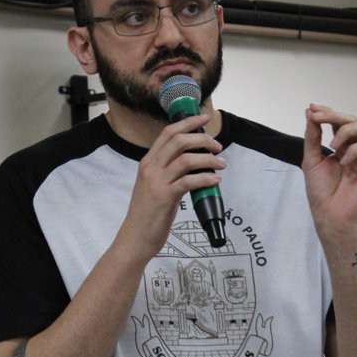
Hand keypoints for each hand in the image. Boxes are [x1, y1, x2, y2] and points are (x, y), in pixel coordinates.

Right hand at [118, 114, 223, 261]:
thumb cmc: (148, 214)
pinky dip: (206, 178)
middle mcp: (150, 168)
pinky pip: (189, 181)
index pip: (168, 133)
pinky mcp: (164, 197)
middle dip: (202, 139)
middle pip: (179, 140)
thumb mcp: (154, 186)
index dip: (188, 122)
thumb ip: (169, 172)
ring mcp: (156, 182)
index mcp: (148, 163)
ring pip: (186, 159)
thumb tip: (195, 163)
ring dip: (208, 159)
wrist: (135, 238)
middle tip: (217, 147)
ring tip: (221, 164)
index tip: (204, 118)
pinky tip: (215, 180)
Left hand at [302, 104, 356, 241]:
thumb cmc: (322, 193)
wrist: (330, 216)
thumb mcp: (311, 160)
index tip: (313, 109)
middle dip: (334, 116)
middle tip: (319, 117)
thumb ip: (312, 137)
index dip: (327, 113)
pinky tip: (344, 162)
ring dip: (346, 131)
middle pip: (353, 121)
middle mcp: (355, 150)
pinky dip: (355, 150)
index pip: (338, 123)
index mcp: (341, 147)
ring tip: (333, 146)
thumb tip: (310, 113)